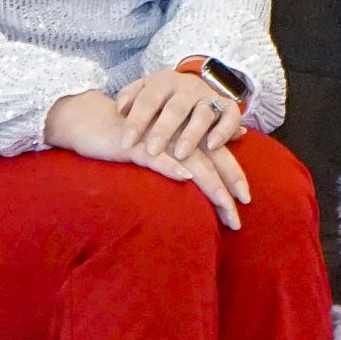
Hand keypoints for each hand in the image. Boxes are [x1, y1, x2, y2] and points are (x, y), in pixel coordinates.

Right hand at [44, 89, 250, 229]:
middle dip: (227, 187)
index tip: (246, 201)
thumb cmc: (135, 133)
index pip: (218, 153)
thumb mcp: (170, 136)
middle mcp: (179, 131)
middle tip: (237, 218)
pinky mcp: (137, 143)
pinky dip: (171, 164)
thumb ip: (201, 139)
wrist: (94, 120)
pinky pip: (156, 154)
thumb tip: (241, 134)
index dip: (233, 175)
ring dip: (208, 183)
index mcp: (188, 131)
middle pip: (211, 158)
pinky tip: (184, 175)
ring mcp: (159, 136)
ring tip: (224, 204)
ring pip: (191, 159)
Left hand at [114, 67, 244, 163]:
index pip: (148, 99)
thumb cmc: (159, 99)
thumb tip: (120, 109)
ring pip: (203, 113)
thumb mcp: (142, 91)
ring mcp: (209, 96)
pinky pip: (231, 116)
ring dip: (192, 133)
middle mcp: (188, 86)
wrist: (190, 88)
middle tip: (152, 150)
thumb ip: (128, 97)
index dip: (136, 121)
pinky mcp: (227, 106)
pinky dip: (224, 130)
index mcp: (164, 81)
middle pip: (176, 107)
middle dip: (163, 129)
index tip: (126, 143)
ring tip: (180, 154)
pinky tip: (212, 146)